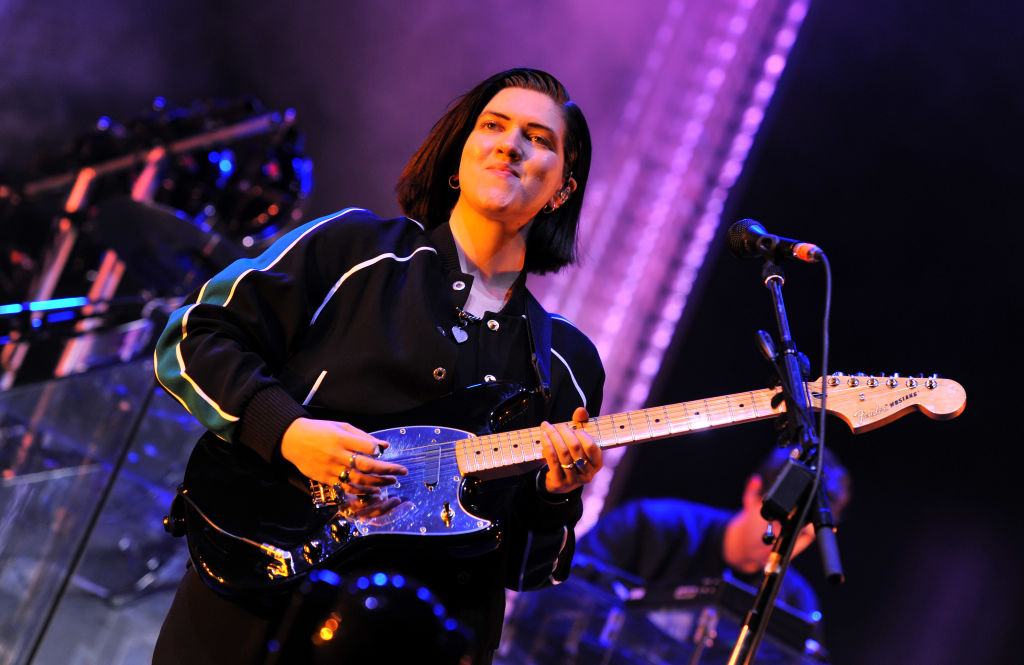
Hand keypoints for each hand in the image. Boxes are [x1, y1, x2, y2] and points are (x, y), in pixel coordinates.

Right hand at [280, 418, 406, 495]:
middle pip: (367, 465)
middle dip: (388, 470)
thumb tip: (385, 446)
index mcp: (341, 438)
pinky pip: (347, 488)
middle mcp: (336, 454)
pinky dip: (362, 491)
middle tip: (402, 472)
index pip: (366, 446)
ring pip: (359, 480)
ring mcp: (331, 468)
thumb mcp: (342, 427)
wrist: (293, 440)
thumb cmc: (320, 430)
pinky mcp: (326, 479)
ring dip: (378, 483)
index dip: (378, 450)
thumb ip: (364, 436)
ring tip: (392, 482)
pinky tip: (374, 491)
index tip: (384, 452)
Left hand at [539, 407, 602, 493]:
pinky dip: (548, 446)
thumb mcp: (580, 442)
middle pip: (575, 448)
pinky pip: (553, 461)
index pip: (591, 446)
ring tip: (546, 427)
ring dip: (553, 437)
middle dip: (564, 432)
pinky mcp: (560, 482)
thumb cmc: (573, 457)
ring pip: (563, 454)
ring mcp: (574, 480)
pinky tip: (544, 437)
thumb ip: (582, 424)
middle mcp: (588, 474)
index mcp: (597, 464)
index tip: (572, 427)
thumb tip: (580, 410)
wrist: (561, 481)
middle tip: (555, 425)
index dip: (581, 434)